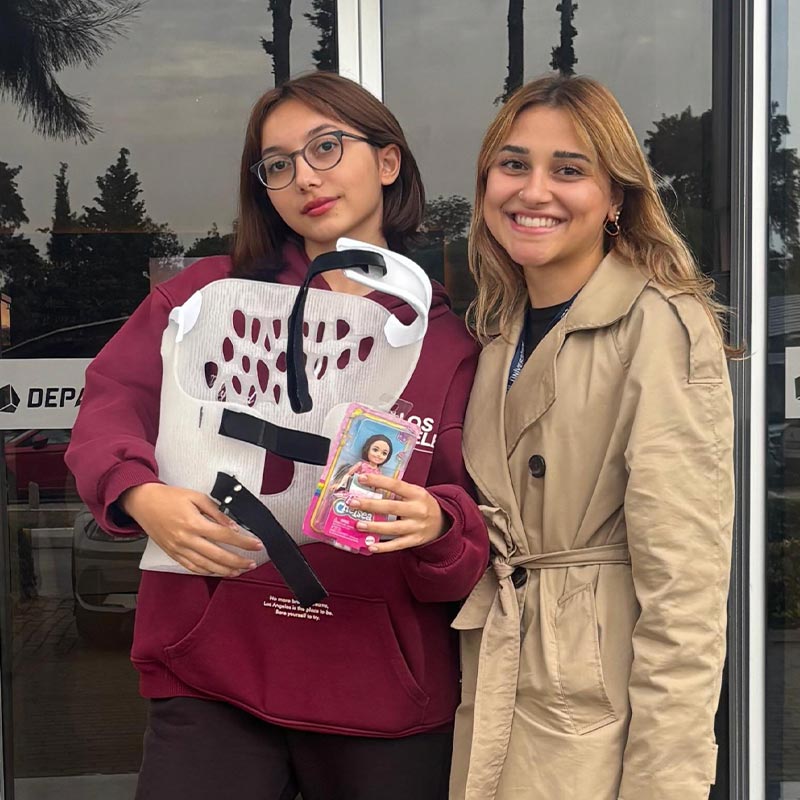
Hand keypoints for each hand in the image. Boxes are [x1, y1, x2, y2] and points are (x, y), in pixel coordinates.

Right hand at [120, 483, 263, 576]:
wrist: (143, 502)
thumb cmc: (169, 497)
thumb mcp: (196, 497)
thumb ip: (217, 512)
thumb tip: (232, 526)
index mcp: (194, 523)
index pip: (225, 536)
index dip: (243, 542)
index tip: (256, 545)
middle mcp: (186, 539)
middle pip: (218, 555)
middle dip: (238, 561)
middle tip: (252, 564)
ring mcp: (178, 549)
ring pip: (205, 566)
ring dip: (224, 570)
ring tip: (238, 571)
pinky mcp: (172, 554)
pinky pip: (191, 567)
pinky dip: (206, 571)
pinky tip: (217, 571)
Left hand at [346, 473, 446, 553]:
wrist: (443, 522)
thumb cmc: (422, 504)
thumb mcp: (415, 492)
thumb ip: (396, 490)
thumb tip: (370, 486)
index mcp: (417, 494)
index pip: (395, 485)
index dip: (378, 481)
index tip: (361, 478)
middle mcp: (417, 510)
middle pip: (391, 507)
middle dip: (370, 505)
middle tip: (353, 503)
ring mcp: (416, 527)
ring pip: (393, 528)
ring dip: (374, 527)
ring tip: (358, 524)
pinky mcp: (415, 540)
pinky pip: (397, 545)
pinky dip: (383, 546)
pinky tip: (370, 545)